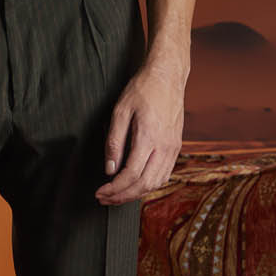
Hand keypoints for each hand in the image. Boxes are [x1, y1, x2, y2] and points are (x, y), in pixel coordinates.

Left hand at [93, 55, 184, 204]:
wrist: (167, 77)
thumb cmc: (142, 90)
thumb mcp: (120, 111)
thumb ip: (114, 142)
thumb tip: (109, 169)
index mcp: (149, 137)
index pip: (131, 174)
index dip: (114, 189)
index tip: (100, 192)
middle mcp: (164, 146)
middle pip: (144, 184)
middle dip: (122, 196)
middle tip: (105, 199)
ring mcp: (173, 148)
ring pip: (157, 183)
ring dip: (136, 194)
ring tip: (117, 195)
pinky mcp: (176, 147)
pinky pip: (165, 174)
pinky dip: (149, 185)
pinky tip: (136, 185)